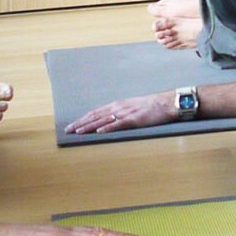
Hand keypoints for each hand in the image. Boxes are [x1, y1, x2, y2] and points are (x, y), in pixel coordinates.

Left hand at [63, 91, 178, 135]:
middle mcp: (118, 108)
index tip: (72, 126)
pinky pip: (119, 124)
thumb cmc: (152, 106)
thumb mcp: (132, 106)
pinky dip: (108, 128)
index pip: (95, 112)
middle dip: (80, 123)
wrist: (167, 103)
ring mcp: (126, 113)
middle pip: (95, 116)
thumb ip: (121, 112)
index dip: (82, 119)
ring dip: (89, 127)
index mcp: (117, 105)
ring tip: (77, 132)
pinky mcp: (135, 119)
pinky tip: (99, 132)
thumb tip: (109, 120)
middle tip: (67, 130)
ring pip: (103, 121)